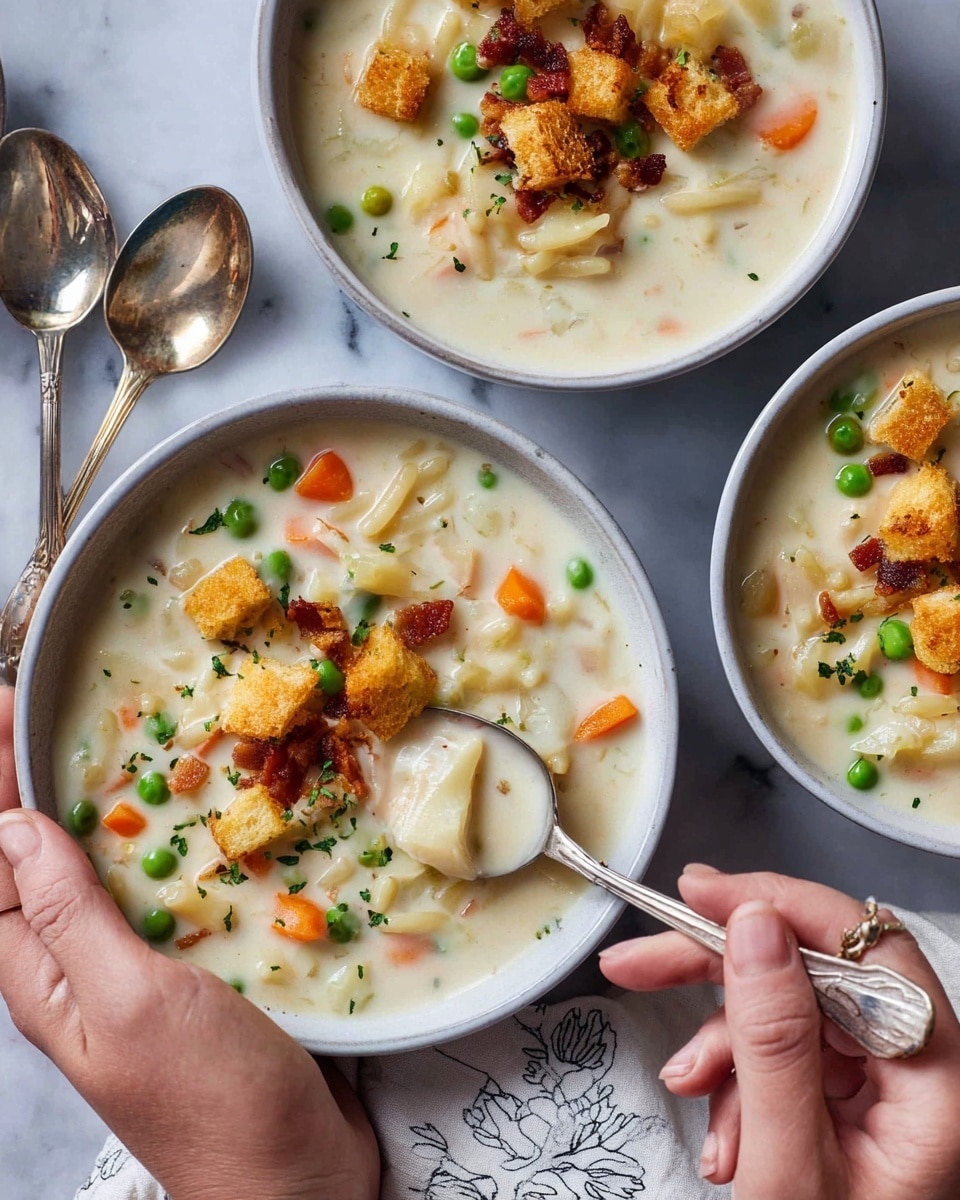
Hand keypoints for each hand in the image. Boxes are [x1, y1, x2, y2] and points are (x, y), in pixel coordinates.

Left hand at [0, 687, 378, 1199]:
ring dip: (91, 804)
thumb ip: (68, 915)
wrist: (292, 1174)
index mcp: (42, 977)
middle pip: (33, 858)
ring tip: (103, 744)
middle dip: (28, 784)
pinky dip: (158, 839)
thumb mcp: (129, 1000)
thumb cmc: (209, 1100)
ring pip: (96, 869)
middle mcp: (76, 967)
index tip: (6, 714)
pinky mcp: (188, 967)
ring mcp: (133, 967)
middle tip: (43, 713)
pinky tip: (185, 812)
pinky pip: (157, 889)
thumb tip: (16, 828)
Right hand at [599, 864, 959, 1199]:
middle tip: (636, 962)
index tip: (697, 896)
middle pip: (817, 970)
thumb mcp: (787, 1166)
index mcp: (935, 1080)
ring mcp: (888, 1090)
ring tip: (687, 1091)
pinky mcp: (856, 1106)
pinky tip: (723, 1129)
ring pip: (793, 1012)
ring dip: (725, 1043)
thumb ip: (773, 1040)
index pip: (865, 946)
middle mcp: (921, 1070)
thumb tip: (755, 923)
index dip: (779, 904)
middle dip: (722, 968)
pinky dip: (740, 1080)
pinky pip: (788, 1057)